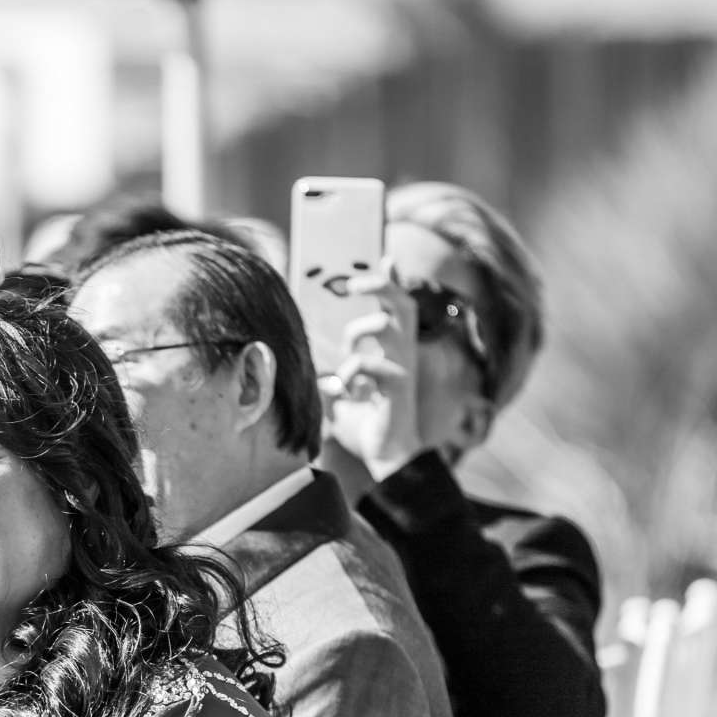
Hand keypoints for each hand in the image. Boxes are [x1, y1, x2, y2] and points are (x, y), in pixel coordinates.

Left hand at [318, 264, 421, 490]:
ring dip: (359, 331)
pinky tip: (347, 390)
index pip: (398, 307)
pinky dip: (353, 372)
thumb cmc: (366, 423)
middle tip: (354, 283)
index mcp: (393, 351)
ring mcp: (401, 369)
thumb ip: (334, 373)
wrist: (386, 458)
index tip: (386, 258)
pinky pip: (373, 365)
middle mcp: (402, 354)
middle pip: (402, 304)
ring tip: (347, 353)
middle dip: (381, 285)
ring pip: (388, 325)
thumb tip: (314, 366)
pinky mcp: (396, 390)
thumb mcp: (343, 393)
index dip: (393, 281)